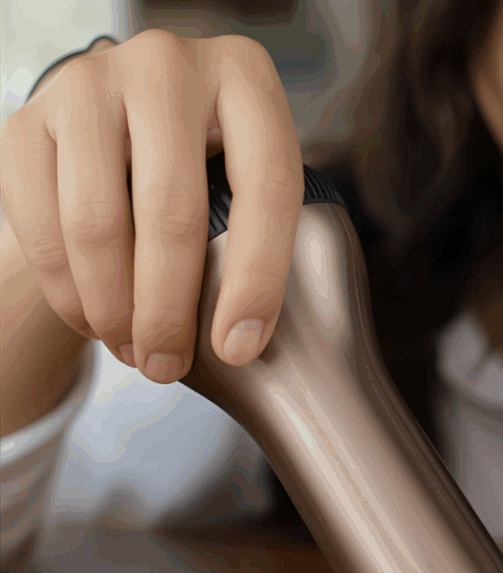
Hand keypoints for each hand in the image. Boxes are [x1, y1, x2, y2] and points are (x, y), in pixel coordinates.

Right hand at [0, 29, 304, 382]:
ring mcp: (92, 83)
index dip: (255, 281)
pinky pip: (38, 220)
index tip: (238, 348)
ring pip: (97, 222)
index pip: (265, 190)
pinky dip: (67, 289)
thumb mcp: (255, 185)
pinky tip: (94, 321)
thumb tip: (244, 343)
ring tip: (134, 353)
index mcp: (245, 81)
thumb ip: (266, 240)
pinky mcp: (30, 116)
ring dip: (113, 309)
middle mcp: (168, 67)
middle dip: (168, 311)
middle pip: (171, 212)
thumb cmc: (213, 169)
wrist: (130, 122)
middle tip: (169, 368)